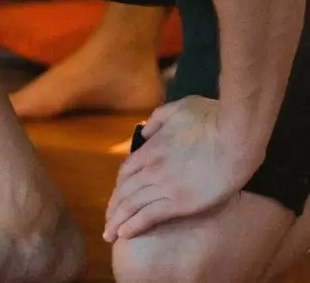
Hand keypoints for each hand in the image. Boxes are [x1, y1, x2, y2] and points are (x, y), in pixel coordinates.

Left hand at [103, 96, 260, 241]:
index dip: (119, 187)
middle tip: (107, 222)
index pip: (125, 172)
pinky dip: (134, 225)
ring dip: (118, 221)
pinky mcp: (180, 202)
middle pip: (124, 191)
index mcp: (150, 149)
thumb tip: (146, 132)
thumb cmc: (212, 117)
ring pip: (131, 205)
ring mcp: (165, 186)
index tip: (117, 198)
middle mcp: (151, 169)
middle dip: (113, 208)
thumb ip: (157, 120)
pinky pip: (149, 215)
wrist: (236, 134)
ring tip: (109, 235)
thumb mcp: (177, 109)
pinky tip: (125, 234)